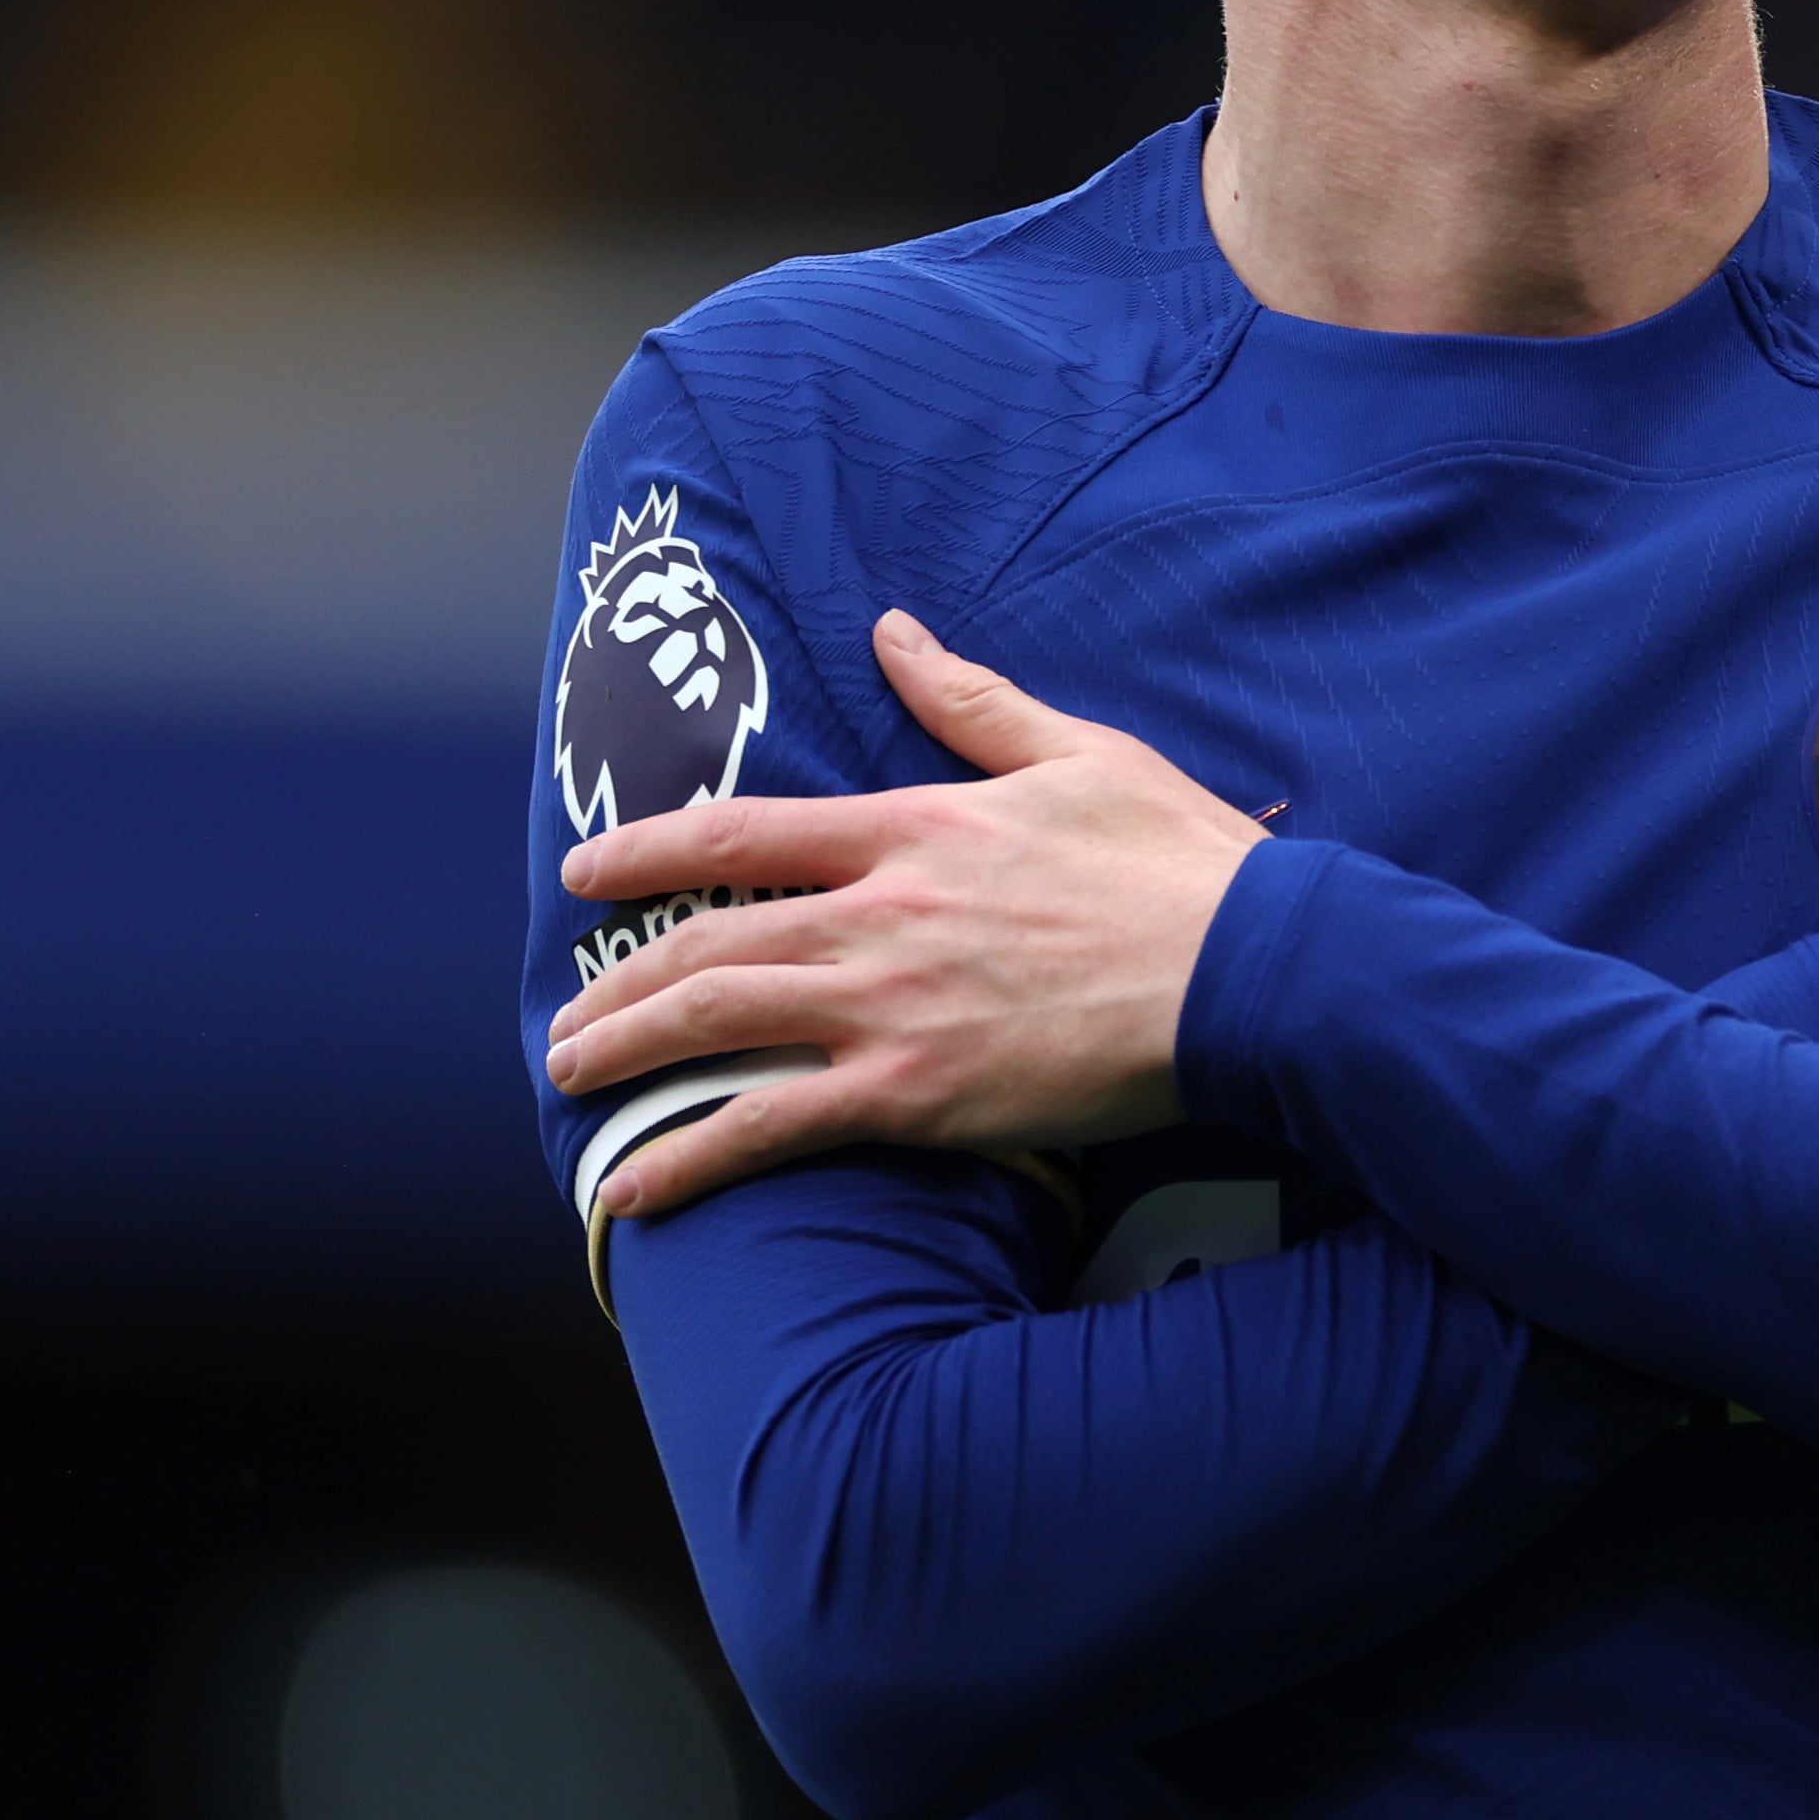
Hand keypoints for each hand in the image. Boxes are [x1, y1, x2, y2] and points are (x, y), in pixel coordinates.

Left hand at [547, 611, 1268, 1215]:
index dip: (649, 851)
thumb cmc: (1180, 862)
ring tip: (572, 1075)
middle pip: (707, 939)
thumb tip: (894, 631)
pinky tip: (634, 1187)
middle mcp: (882, 914)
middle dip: (616, 978)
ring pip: (715, 1022)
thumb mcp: (1080, 752)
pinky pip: (771, 1127)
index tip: (585, 873)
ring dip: (625, 1050)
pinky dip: (690, 1155)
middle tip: (567, 1016)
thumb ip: (972, 702)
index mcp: (918, 829)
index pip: (745, 833)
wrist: (1251, 970)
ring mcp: (891, 1007)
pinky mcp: (917, 1094)